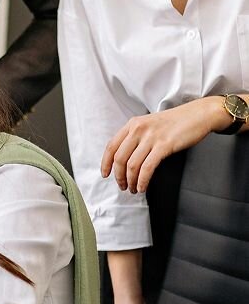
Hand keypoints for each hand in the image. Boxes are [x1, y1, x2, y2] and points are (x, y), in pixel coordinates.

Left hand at [100, 98, 221, 192]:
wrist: (198, 114)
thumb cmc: (176, 122)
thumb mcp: (149, 124)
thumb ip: (136, 136)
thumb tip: (125, 157)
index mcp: (132, 124)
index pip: (111, 146)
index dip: (106, 162)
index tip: (105, 174)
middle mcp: (138, 129)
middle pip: (119, 158)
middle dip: (118, 176)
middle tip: (122, 186)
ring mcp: (151, 137)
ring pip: (132, 165)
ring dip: (130, 181)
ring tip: (133, 189)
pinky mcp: (164, 145)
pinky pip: (147, 167)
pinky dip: (142, 180)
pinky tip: (143, 187)